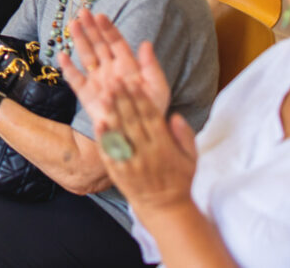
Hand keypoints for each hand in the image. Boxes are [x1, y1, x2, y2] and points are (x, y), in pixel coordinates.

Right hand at [59, 9, 170, 128]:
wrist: (138, 136)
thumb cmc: (151, 112)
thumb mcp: (158, 88)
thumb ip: (151, 66)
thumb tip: (146, 43)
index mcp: (128, 66)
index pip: (116, 42)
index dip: (108, 29)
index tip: (100, 16)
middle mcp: (110, 70)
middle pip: (99, 45)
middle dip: (91, 28)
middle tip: (82, 12)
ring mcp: (97, 82)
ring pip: (86, 56)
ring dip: (79, 40)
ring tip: (73, 24)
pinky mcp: (87, 96)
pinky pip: (75, 79)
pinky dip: (68, 69)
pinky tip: (61, 55)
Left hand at [92, 78, 198, 214]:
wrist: (165, 208)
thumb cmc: (180, 179)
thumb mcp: (191, 158)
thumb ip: (185, 136)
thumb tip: (175, 116)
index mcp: (165, 147)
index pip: (152, 118)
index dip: (141, 99)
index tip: (134, 83)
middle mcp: (147, 154)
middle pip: (133, 121)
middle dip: (124, 100)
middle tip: (114, 80)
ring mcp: (131, 163)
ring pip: (120, 134)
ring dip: (111, 113)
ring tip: (104, 94)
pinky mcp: (119, 173)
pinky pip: (110, 153)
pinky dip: (103, 137)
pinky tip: (97, 122)